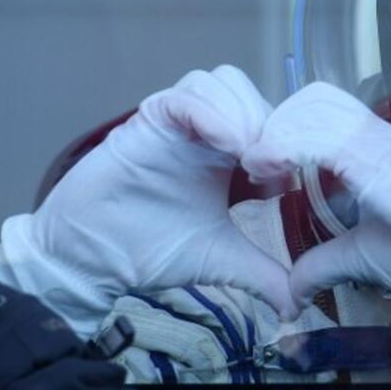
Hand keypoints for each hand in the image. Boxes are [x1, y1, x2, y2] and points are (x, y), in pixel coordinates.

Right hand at [0, 66, 297, 322]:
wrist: (93, 257)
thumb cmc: (148, 250)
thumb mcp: (221, 261)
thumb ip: (263, 276)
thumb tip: (298, 307)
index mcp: (225, 155)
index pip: (270, 120)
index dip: (287, 141)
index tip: (290, 181)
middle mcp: (203, 131)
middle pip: (250, 92)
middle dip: (268, 123)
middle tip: (270, 168)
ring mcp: (176, 122)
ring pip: (221, 82)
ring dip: (242, 114)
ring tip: (247, 159)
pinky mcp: (149, 119)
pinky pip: (185, 96)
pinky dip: (211, 112)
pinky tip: (225, 146)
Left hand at [241, 83, 390, 319]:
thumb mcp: (360, 257)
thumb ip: (322, 265)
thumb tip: (292, 293)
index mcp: (374, 149)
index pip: (321, 110)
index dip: (287, 128)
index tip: (264, 166)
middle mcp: (377, 135)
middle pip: (313, 98)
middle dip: (277, 123)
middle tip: (256, 163)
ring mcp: (380, 143)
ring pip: (312, 108)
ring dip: (275, 132)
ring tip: (255, 166)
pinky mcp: (380, 159)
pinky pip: (320, 135)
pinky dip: (284, 146)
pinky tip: (267, 169)